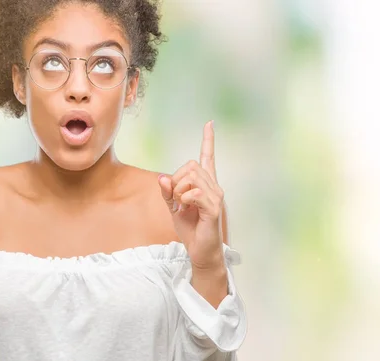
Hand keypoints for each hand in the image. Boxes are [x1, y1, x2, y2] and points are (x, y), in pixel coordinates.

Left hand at [158, 120, 224, 270]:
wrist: (200, 251)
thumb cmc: (190, 229)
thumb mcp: (173, 207)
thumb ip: (168, 192)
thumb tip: (163, 177)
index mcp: (205, 184)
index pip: (208, 158)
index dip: (208, 140)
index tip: (209, 123)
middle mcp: (214, 187)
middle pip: (191, 165)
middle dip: (177, 179)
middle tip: (175, 198)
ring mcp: (216, 197)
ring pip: (192, 177)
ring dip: (179, 190)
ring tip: (181, 205)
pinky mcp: (214, 208)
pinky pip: (195, 193)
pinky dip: (185, 198)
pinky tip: (185, 208)